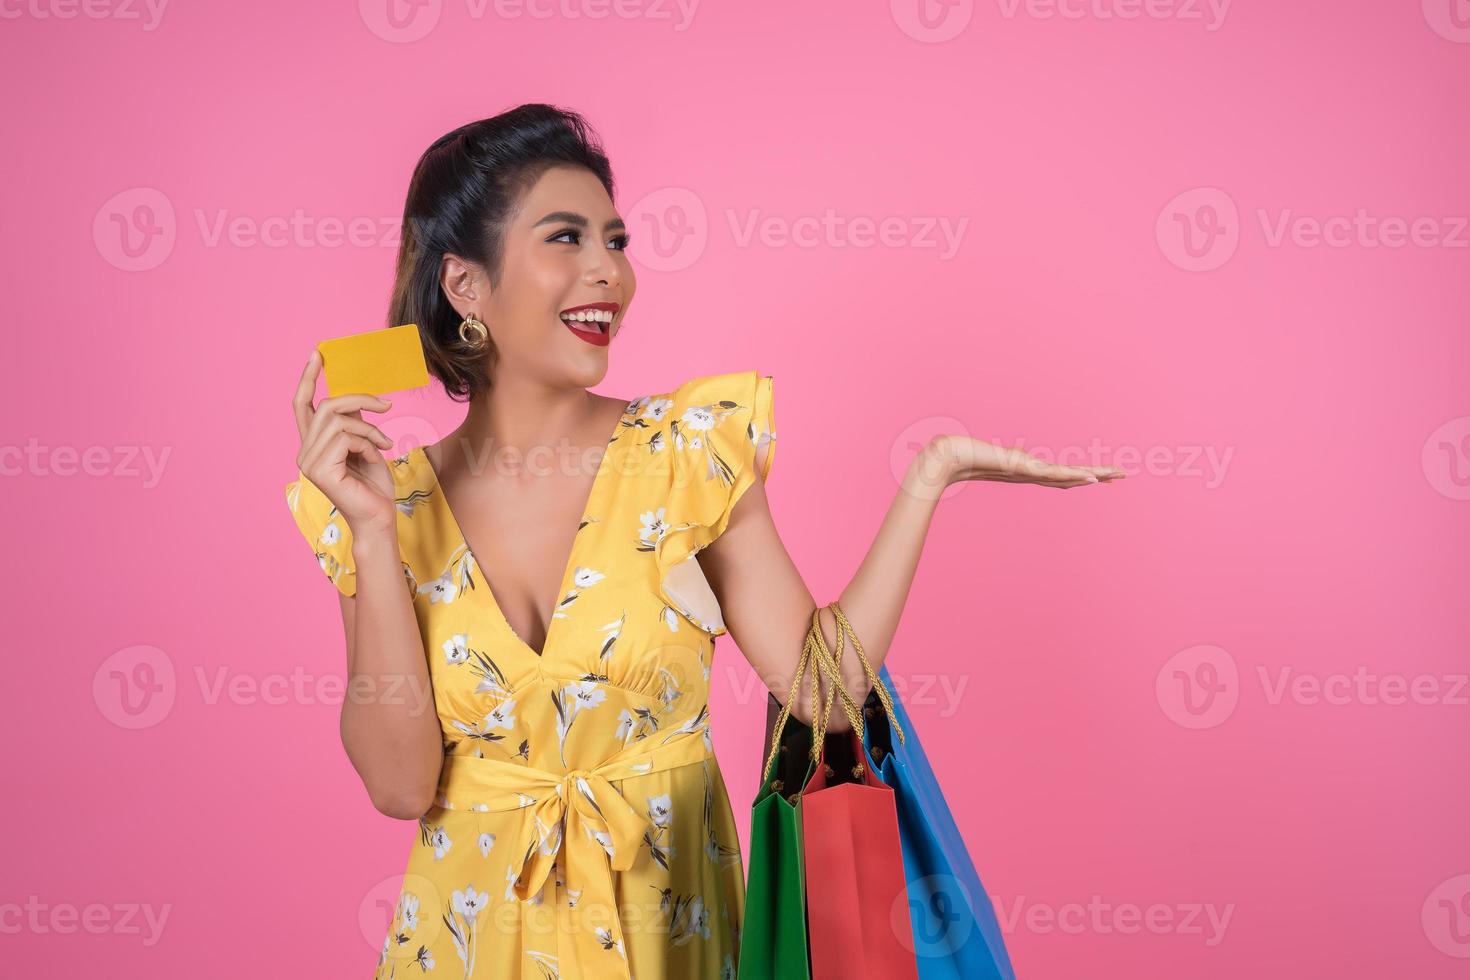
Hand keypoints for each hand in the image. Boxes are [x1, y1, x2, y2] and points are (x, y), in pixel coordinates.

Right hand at [292, 350, 397, 533]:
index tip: (318, 353)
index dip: (307, 378)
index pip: (302, 404)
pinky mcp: (320, 470)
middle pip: (326, 406)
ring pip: (338, 420)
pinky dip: (368, 442)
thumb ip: (354, 423)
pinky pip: (346, 438)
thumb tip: (356, 397)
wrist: (379, 518)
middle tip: (386, 405)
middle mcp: (304, 452)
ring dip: (369, 427)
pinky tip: (377, 456)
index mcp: (313, 444)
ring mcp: (309, 462)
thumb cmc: (374, 485)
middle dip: (358, 399)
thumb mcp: (366, 445)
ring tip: (385, 442)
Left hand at [925, 434, 1125, 489]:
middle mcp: (1029, 474)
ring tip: (1116, 475)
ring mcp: (1027, 473)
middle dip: (1097, 476)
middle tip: (1122, 475)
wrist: (945, 459)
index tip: (1100, 476)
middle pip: (1071, 477)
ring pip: (1068, 476)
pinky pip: (1054, 474)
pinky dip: (1074, 476)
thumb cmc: (958, 454)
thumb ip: (993, 451)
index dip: (1082, 476)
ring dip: (1094, 475)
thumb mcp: (982, 450)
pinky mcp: (1022, 469)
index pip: (1060, 475)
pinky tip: (1091, 478)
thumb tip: (1000, 449)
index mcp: (1024, 470)